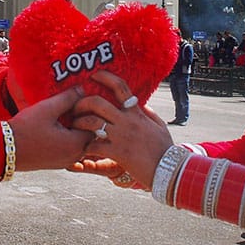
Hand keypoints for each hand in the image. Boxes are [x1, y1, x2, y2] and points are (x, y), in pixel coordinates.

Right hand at [8, 86, 93, 171]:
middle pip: (90, 136)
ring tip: (63, 116)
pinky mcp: (56, 163)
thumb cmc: (26, 129)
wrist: (4, 149)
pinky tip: (56, 127)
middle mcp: (75, 156)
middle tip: (73, 108)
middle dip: (83, 121)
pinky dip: (68, 139)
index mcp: (76, 144)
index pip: (96, 126)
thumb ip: (68, 98)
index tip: (79, 103)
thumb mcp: (47, 108)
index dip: (90, 112)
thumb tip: (82, 89)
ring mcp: (65, 162)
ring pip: (80, 143)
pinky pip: (70, 149)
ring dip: (75, 130)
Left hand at [70, 70, 173, 188]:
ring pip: (92, 122)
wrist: (170, 170)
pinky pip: (94, 146)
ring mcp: (121, 136)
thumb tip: (140, 103)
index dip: (105, 77)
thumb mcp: (159, 125)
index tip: (94, 74)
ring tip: (74, 127)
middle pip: (97, 103)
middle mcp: (127, 121)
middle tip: (75, 108)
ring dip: (79, 123)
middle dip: (82, 103)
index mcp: (136, 113)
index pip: (120, 87)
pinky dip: (85, 147)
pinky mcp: (117, 153)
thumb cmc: (164, 149)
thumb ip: (148, 112)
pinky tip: (83, 149)